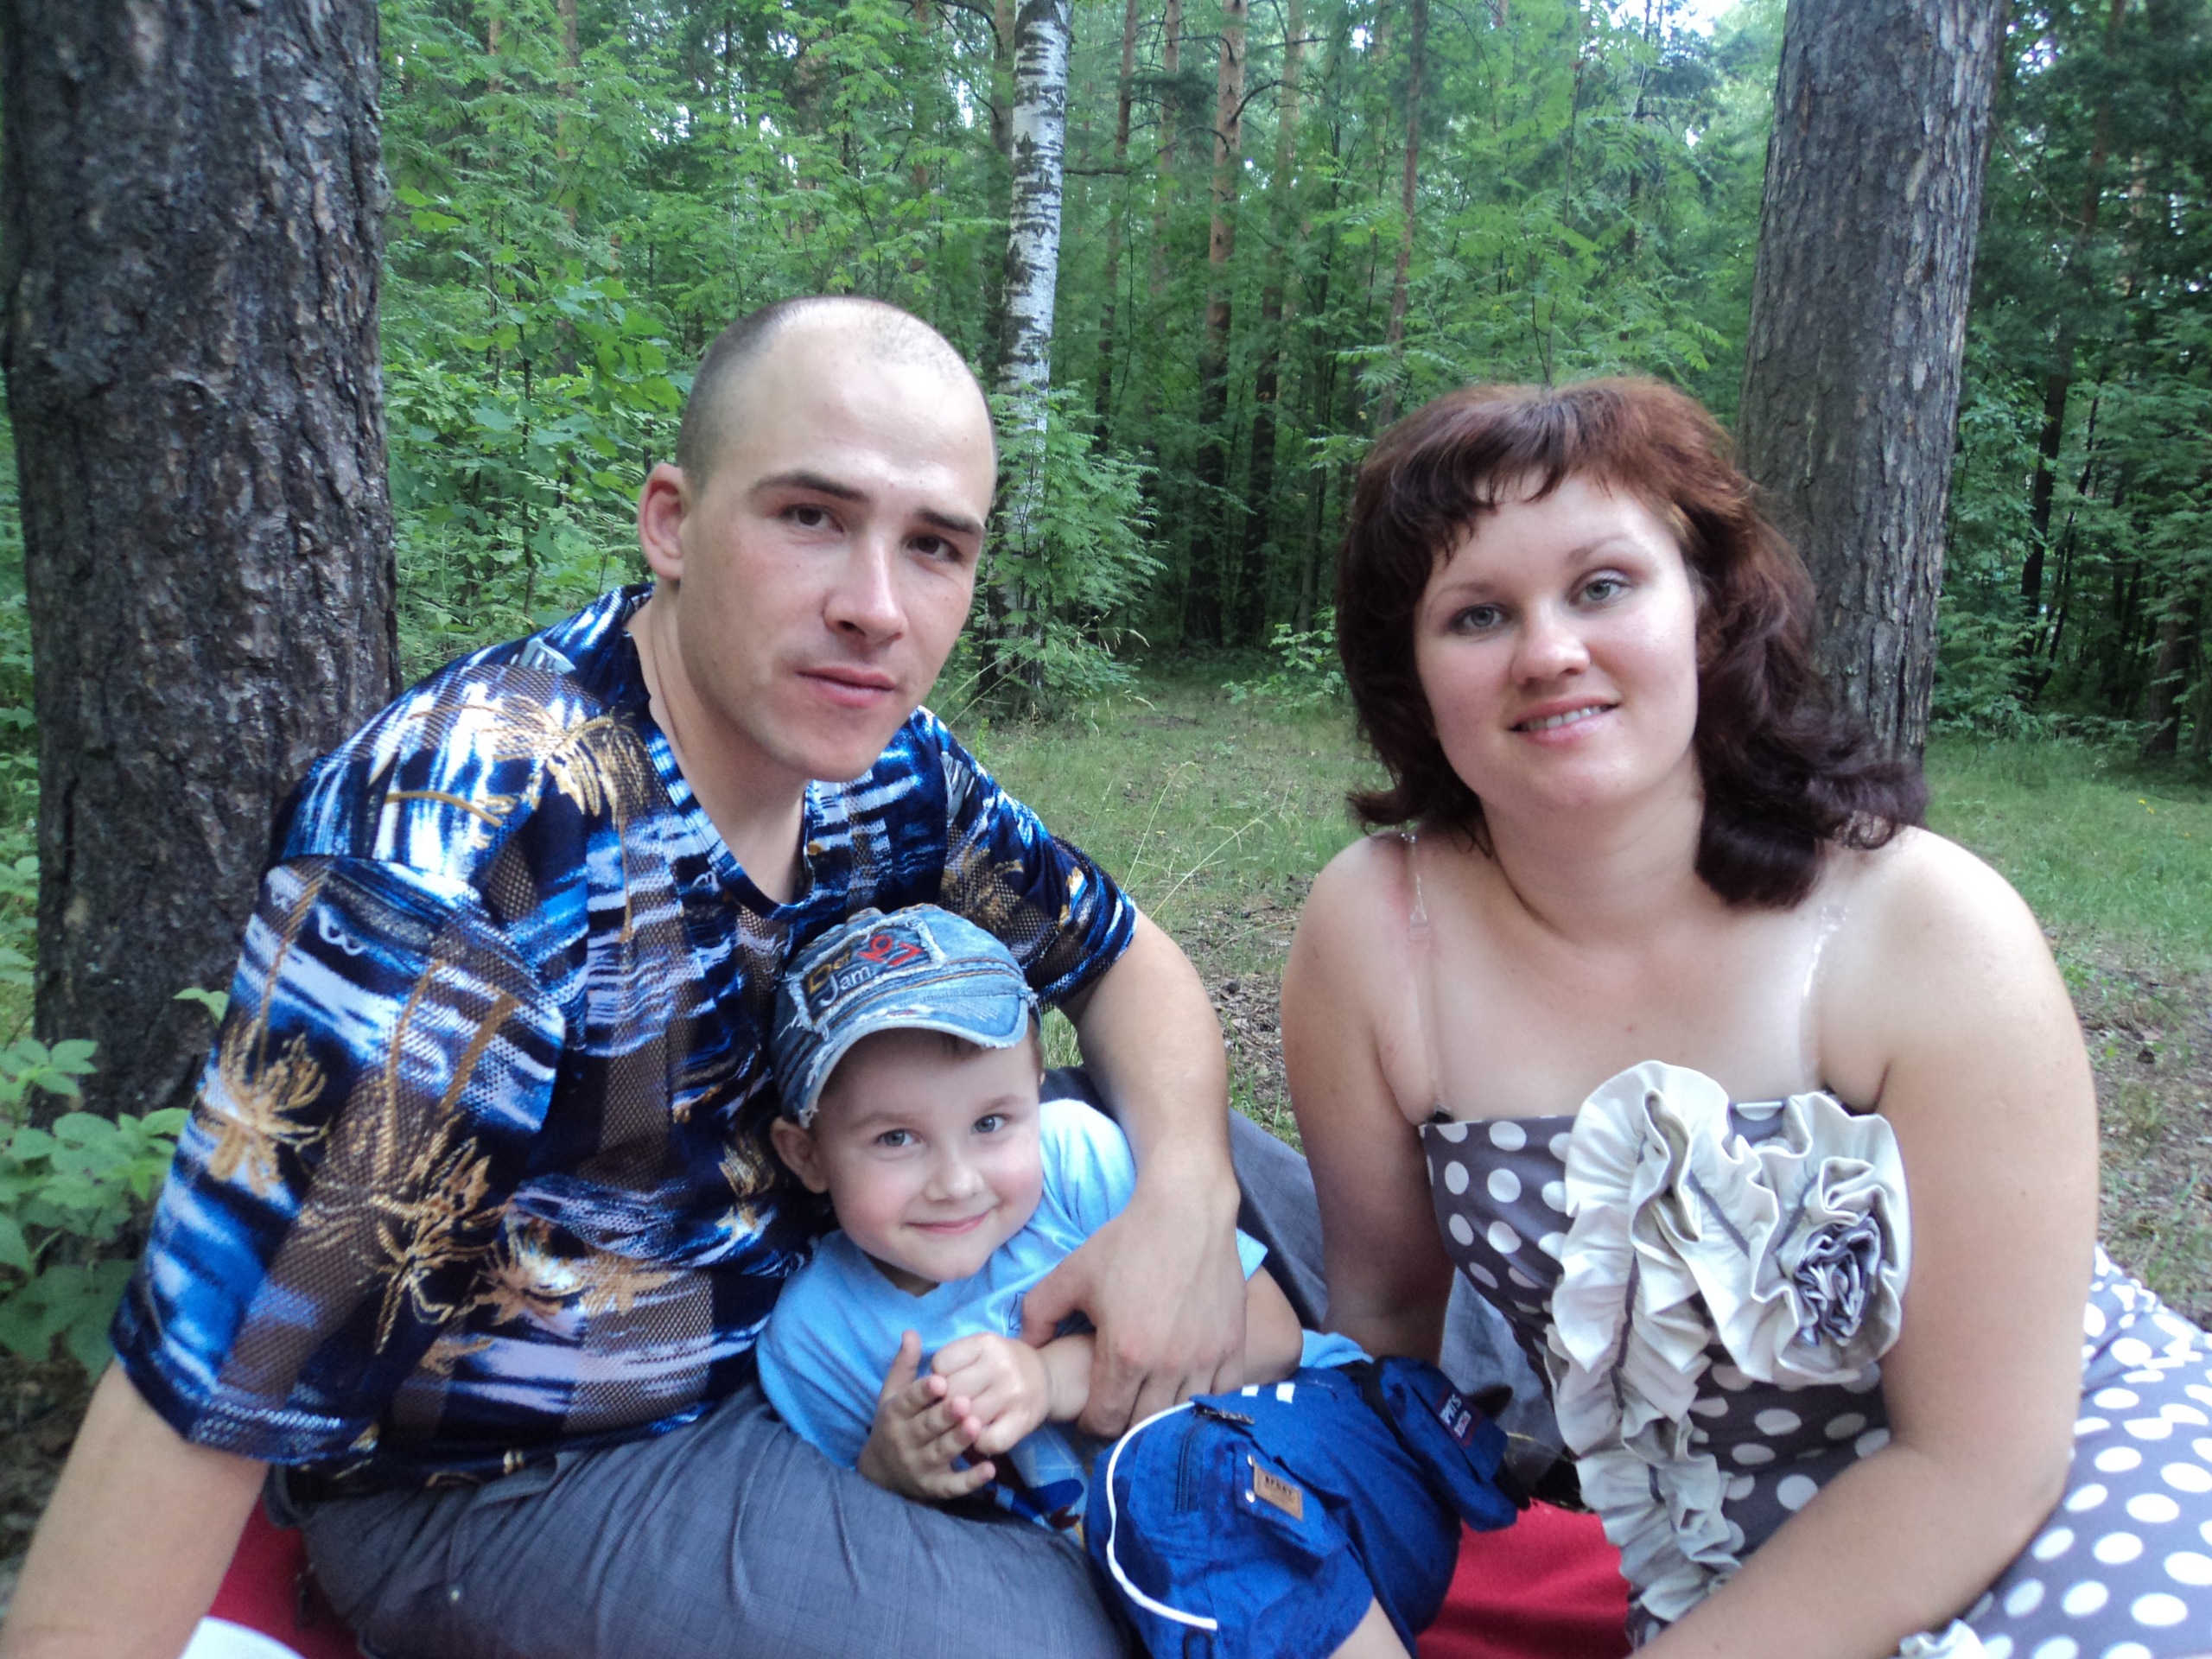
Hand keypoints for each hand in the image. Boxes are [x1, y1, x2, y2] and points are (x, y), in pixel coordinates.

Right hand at [855, 1331, 995, 1501]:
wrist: (882, 1474)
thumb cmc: (894, 1425)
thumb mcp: (892, 1395)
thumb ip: (904, 1365)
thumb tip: (911, 1332)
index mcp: (895, 1415)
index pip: (908, 1401)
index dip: (923, 1392)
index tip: (940, 1380)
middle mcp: (904, 1442)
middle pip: (926, 1427)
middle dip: (944, 1415)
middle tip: (964, 1401)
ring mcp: (920, 1466)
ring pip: (940, 1452)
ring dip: (958, 1441)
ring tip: (975, 1426)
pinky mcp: (935, 1487)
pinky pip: (953, 1486)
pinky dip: (971, 1480)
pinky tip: (990, 1469)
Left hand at [929, 1333, 1053, 1454]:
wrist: (1047, 1378)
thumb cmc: (1002, 1365)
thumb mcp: (979, 1350)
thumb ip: (953, 1362)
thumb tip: (929, 1388)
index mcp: (985, 1343)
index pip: (941, 1364)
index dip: (936, 1379)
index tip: (945, 1383)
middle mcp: (1001, 1365)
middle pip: (951, 1394)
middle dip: (945, 1406)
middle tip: (950, 1410)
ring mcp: (1013, 1394)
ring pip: (967, 1419)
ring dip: (960, 1427)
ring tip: (962, 1423)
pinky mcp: (1023, 1420)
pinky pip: (987, 1441)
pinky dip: (978, 1443)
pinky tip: (980, 1435)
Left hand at [1021, 1165, 1245, 1434]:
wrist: (1187, 1211)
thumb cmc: (1126, 1242)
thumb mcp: (1071, 1274)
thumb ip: (1039, 1313)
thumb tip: (1027, 1347)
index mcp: (1124, 1353)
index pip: (1106, 1420)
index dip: (1093, 1421)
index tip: (1092, 1409)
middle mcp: (1168, 1365)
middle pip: (1144, 1425)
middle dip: (1126, 1420)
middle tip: (1120, 1402)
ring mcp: (1205, 1358)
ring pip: (1181, 1415)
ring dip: (1163, 1411)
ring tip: (1151, 1395)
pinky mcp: (1232, 1347)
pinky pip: (1220, 1396)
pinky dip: (1202, 1399)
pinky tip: (1188, 1385)